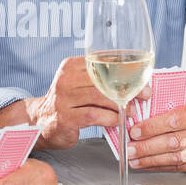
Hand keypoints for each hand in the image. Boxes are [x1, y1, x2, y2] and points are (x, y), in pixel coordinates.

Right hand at [22, 55, 149, 149]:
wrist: (41, 123)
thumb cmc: (67, 103)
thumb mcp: (78, 84)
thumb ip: (100, 80)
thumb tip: (135, 80)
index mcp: (71, 66)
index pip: (102, 61)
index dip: (126, 68)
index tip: (143, 77)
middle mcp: (65, 79)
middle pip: (104, 79)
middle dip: (129, 87)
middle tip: (145, 94)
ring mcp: (63, 99)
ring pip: (100, 96)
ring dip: (121, 104)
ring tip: (133, 110)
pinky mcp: (66, 117)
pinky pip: (94, 115)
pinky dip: (110, 118)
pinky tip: (119, 120)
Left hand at [125, 99, 185, 173]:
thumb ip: (170, 114)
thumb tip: (141, 125)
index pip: (173, 121)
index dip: (151, 128)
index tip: (134, 131)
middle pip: (172, 142)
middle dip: (146, 147)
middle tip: (129, 149)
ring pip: (175, 157)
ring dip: (151, 160)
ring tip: (134, 160)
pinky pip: (180, 167)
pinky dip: (161, 166)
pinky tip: (149, 165)